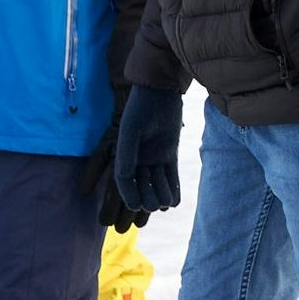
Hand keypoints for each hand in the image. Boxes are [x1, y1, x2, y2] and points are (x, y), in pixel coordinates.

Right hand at [111, 86, 183, 223]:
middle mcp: (138, 159)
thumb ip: (127, 155)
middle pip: (141, 187)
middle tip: (154, 204)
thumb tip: (124, 179)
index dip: (128, 197)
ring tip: (165, 201)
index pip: (124, 182)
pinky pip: (170, 177)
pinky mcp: (169, 154)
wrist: (160, 92)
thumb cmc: (141, 108)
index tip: (135, 207)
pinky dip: (172, 189)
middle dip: (147, 199)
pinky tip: (174, 201)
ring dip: (161, 196)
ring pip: (157, 185)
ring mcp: (155, 157)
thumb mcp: (131, 132)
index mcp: (124, 155)